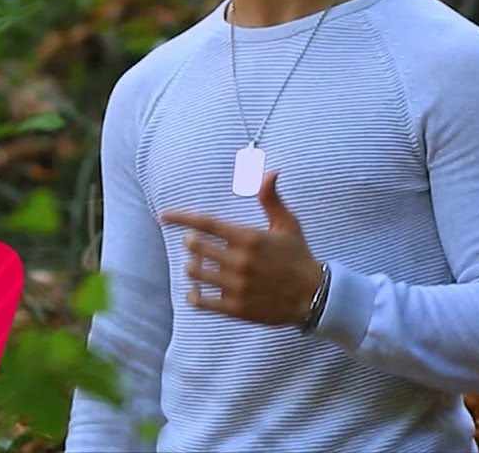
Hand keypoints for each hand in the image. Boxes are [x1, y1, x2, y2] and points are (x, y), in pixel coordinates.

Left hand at [160, 170, 322, 325]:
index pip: (205, 223)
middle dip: (191, 243)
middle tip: (195, 245)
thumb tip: (270, 171)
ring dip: (193, 267)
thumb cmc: (298, 256)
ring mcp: (236, 286)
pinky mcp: (236, 308)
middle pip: (195, 247)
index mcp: (248, 237)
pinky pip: (202, 301)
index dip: (181, 217)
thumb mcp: (287, 224)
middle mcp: (240, 261)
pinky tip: (195, 292)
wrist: (314, 296)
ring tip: (200, 266)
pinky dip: (194, 296)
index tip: (164, 215)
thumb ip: (271, 198)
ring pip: (195, 272)